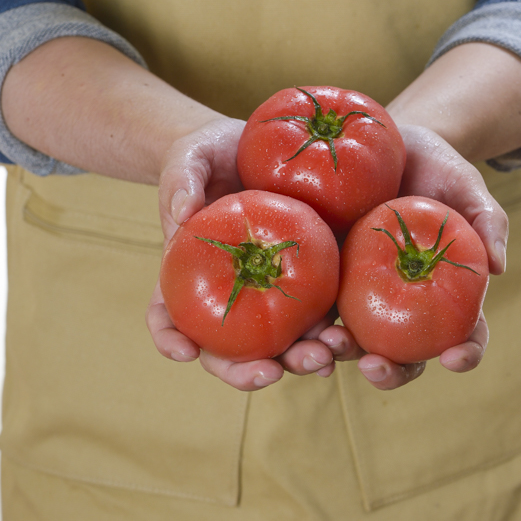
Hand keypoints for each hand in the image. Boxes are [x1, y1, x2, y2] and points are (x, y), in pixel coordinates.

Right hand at [148, 118, 340, 390]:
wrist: (252, 149)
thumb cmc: (208, 155)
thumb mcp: (189, 159)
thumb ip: (180, 182)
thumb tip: (182, 214)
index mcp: (187, 277)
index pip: (168, 318)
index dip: (171, 340)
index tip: (185, 352)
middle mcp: (228, 297)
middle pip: (230, 350)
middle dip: (250, 371)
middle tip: (273, 372)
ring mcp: (268, 294)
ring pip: (281, 344)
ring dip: (301, 360)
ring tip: (327, 357)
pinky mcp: (307, 281)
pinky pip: (318, 313)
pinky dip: (334, 331)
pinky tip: (352, 336)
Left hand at [317, 124, 507, 388]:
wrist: (389, 144)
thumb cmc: (436, 168)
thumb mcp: (465, 186)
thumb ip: (488, 221)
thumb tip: (499, 268)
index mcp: (446, 294)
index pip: (464, 334)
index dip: (464, 353)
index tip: (454, 358)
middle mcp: (403, 305)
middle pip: (401, 356)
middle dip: (389, 372)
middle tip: (375, 366)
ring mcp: (360, 295)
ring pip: (351, 341)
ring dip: (338, 354)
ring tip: (326, 346)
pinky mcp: (325, 276)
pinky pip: (314, 307)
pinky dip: (305, 326)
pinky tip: (296, 329)